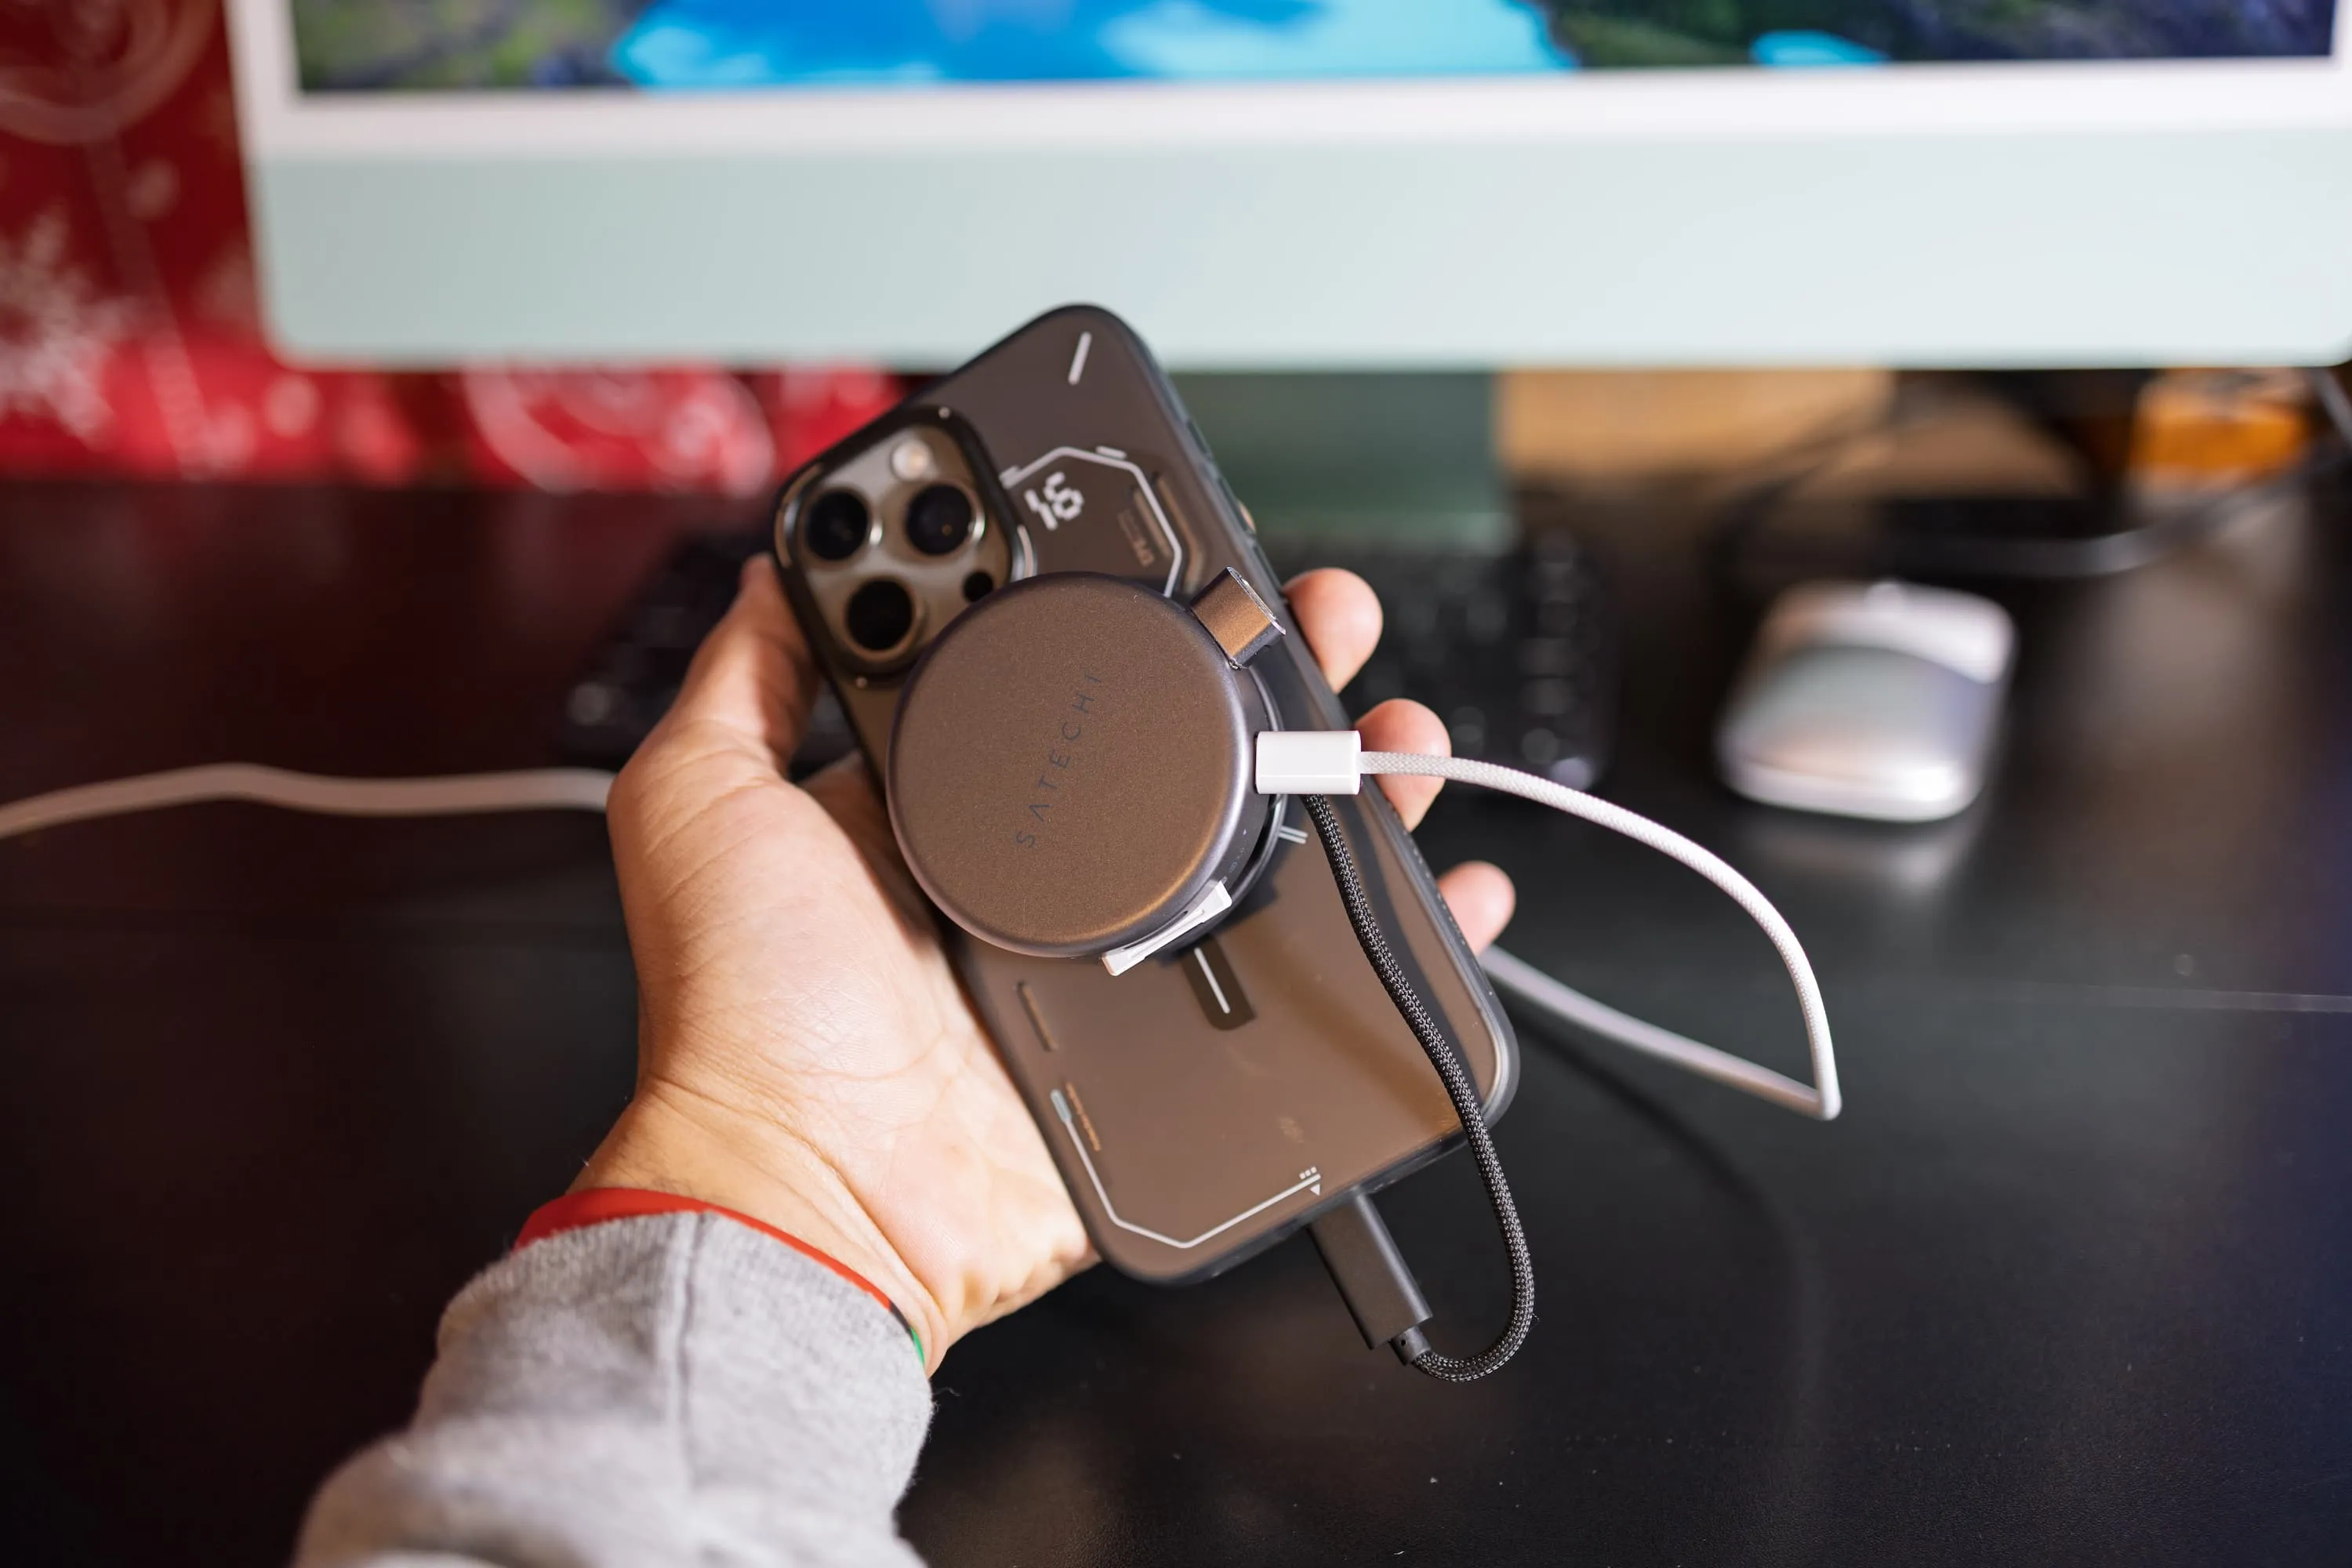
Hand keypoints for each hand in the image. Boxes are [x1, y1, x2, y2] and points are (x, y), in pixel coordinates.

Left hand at [580, 558, 1515, 1370]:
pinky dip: (1396, 934)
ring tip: (1395, 727)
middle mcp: (1041, 871)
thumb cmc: (744, 1005)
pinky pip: (1303, 979)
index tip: (1183, 540)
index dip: (1130, 602)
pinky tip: (1447, 884)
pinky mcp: (1168, 1044)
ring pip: (1266, 844)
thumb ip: (742, 676)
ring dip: (1351, 774)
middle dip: (1273, 667)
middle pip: (1190, 745)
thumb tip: (777, 563)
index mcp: (948, 804)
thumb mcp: (699, 798)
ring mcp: (1114, 956)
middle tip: (1324, 614)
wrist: (814, 1182)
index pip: (1063, 674)